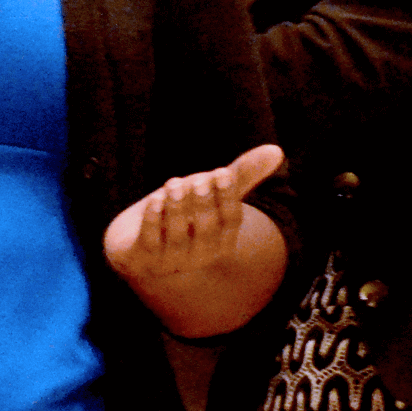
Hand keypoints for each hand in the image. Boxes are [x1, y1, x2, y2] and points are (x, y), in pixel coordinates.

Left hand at [105, 144, 283, 286]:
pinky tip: (154, 201)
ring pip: (178, 237)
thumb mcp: (209, 192)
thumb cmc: (181, 213)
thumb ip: (241, 175)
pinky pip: (150, 242)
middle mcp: (199, 254)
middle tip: (198, 180)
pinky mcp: (143, 259)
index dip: (227, 197)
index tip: (222, 173)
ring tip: (174, 185)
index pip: (230, 221)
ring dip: (177, 209)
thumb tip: (276, 150)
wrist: (135, 243)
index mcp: (221, 240)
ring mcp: (171, 260)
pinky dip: (153, 221)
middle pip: (206, 230)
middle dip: (203, 204)